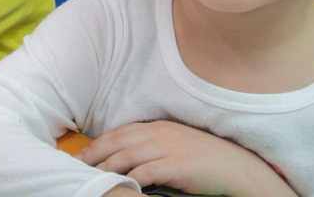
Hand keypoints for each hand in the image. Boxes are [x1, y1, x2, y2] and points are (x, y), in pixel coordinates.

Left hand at [77, 121, 294, 196]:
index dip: (99, 143)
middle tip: (76, 167)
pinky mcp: (176, 166)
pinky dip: (129, 179)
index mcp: (159, 126)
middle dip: (94, 154)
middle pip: (118, 141)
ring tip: (90, 179)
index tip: (82, 154)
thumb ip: (153, 146)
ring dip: (105, 168)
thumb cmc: (205, 160)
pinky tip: (118, 186)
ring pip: (127, 156)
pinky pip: (145, 173)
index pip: (121, 132)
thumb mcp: (176, 145)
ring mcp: (168, 148)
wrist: (236, 169)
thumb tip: (127, 156)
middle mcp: (161, 133)